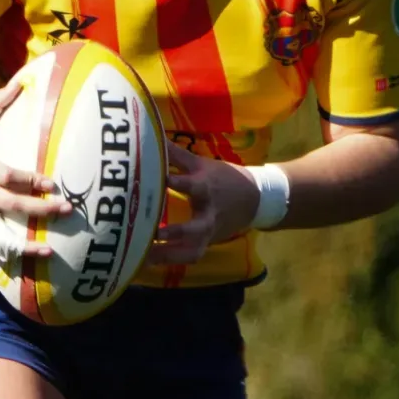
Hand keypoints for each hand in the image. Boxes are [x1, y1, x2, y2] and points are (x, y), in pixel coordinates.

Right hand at [0, 80, 65, 253]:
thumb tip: (21, 81)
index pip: (7, 176)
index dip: (29, 180)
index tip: (52, 183)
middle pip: (10, 204)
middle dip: (38, 209)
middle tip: (66, 209)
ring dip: (24, 244)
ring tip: (49, 251)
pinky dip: (6, 254)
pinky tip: (27, 263)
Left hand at [148, 143, 257, 267]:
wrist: (255, 200)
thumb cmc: (223, 178)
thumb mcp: (201, 163)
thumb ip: (175, 154)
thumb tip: (152, 135)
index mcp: (206, 188)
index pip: (190, 185)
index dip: (174, 183)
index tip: (157, 181)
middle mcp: (208, 214)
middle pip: (195, 229)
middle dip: (175, 233)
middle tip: (153, 233)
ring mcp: (208, 233)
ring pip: (191, 251)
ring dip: (168, 256)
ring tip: (143, 258)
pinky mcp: (206, 244)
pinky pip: (188, 256)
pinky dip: (169, 261)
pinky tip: (147, 263)